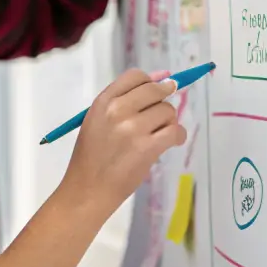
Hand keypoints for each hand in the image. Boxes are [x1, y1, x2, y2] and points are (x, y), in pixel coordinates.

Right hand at [57, 68, 185, 218]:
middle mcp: (118, 110)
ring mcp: (133, 128)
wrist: (88, 189)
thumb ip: (124, 101)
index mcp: (103, 102)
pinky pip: (175, 131)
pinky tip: (171, 142)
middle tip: (162, 113)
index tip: (159, 87)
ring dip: (169, 121)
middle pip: (155, 90)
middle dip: (165, 98)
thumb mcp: (97, 121)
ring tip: (159, 135)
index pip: (135, 76)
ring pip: (167, 111)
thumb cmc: (91, 157)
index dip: (151, 81)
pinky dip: (178, 136)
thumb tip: (164, 77)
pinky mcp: (147, 147)